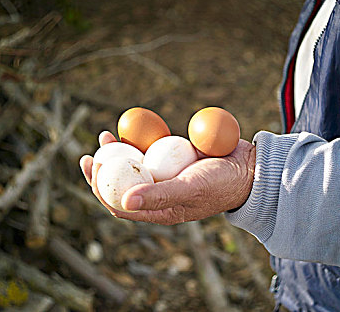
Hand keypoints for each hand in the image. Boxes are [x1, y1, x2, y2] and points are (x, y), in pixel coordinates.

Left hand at [79, 131, 255, 224]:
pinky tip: (130, 129)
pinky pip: (150, 150)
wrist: (248, 168)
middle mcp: (158, 193)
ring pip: (134, 164)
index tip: (92, 167)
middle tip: (92, 153)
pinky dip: (138, 140)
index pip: (119, 203)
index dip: (100, 188)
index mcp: (158, 210)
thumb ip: (158, 197)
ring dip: (117, 152)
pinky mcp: (173, 160)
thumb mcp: (188, 190)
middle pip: (122, 183)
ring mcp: (165, 175)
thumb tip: (123, 201)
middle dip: (103, 169)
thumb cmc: (221, 185)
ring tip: (105, 135)